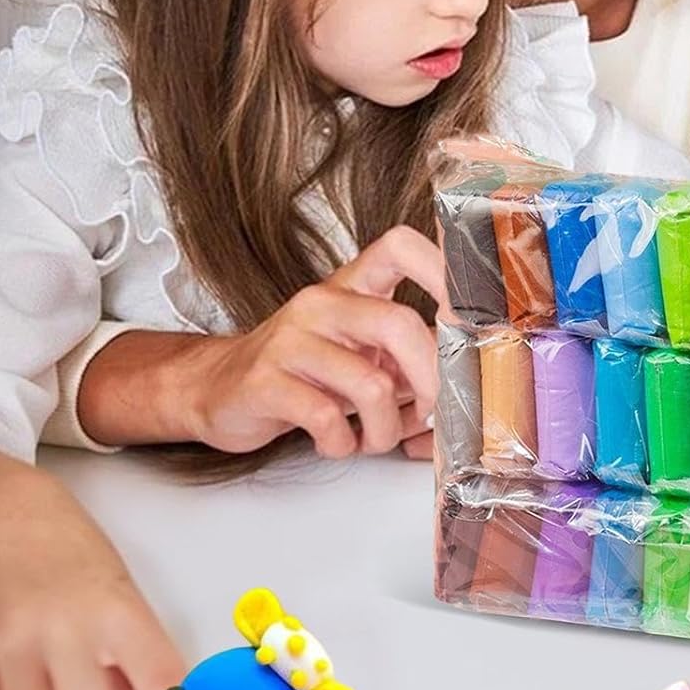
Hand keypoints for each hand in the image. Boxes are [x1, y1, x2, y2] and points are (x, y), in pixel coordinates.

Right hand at [0, 465, 184, 689]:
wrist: (7, 516)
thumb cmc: (78, 556)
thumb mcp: (124, 595)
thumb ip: (141, 662)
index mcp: (118, 609)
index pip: (158, 680)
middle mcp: (66, 627)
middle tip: (85, 665)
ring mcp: (13, 640)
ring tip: (46, 652)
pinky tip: (14, 658)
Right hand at [183, 225, 444, 458]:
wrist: (218, 388)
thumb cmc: (304, 370)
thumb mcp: (359, 348)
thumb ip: (410, 353)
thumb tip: (471, 373)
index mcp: (351, 286)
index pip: (400, 246)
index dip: (441, 269)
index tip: (465, 313)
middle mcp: (322, 302)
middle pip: (399, 324)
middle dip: (429, 380)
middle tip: (429, 412)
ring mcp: (290, 339)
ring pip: (371, 384)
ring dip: (385, 428)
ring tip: (374, 437)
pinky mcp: (265, 381)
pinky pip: (327, 418)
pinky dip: (343, 443)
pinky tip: (336, 441)